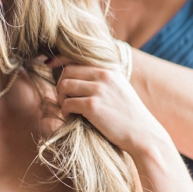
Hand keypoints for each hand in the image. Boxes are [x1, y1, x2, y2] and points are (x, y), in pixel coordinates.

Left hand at [52, 58, 171, 158]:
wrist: (143, 134)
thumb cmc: (129, 115)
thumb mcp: (119, 88)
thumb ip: (102, 78)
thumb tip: (74, 73)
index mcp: (109, 69)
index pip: (76, 57)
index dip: (59, 60)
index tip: (49, 65)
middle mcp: (104, 75)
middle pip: (67, 72)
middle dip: (60, 85)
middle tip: (64, 98)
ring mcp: (98, 90)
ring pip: (64, 86)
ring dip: (61, 98)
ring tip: (68, 108)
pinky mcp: (93, 106)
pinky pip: (67, 103)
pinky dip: (65, 111)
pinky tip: (72, 117)